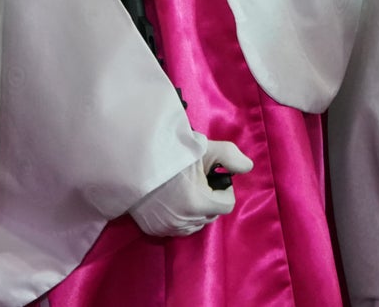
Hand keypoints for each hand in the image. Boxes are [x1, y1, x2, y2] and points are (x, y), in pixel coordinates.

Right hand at [129, 137, 251, 236]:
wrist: (130, 159)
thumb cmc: (169, 152)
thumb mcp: (203, 148)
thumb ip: (230, 157)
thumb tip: (247, 167)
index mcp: (199, 202)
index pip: (227, 204)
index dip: (222, 188)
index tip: (209, 175)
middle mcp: (185, 221)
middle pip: (211, 214)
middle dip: (208, 199)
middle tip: (193, 179)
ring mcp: (168, 227)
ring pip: (195, 224)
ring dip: (195, 210)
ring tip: (181, 189)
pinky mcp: (154, 230)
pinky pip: (177, 228)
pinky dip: (179, 217)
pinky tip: (169, 200)